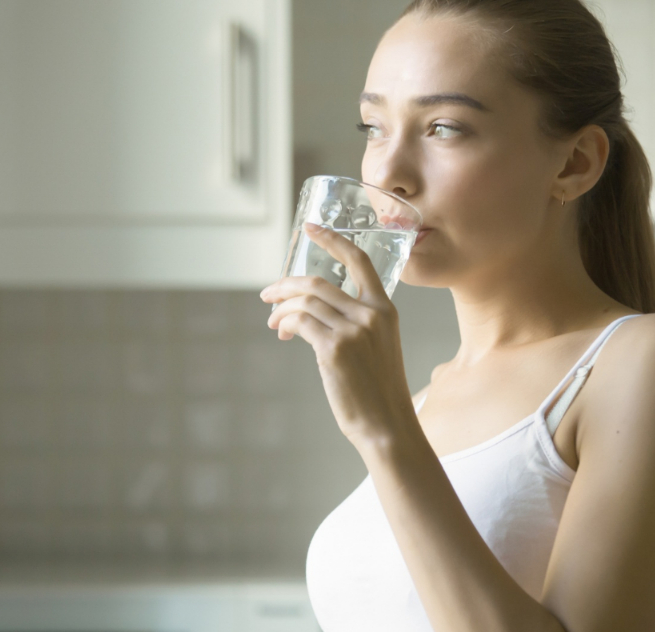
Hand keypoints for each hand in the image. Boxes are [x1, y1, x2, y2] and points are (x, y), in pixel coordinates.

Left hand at [261, 222, 415, 446]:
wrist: (387, 426)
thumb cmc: (378, 392)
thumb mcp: (377, 347)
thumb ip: (353, 324)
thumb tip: (310, 316)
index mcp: (385, 310)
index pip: (359, 261)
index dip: (332, 240)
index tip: (311, 228)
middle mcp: (371, 314)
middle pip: (317, 282)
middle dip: (286, 285)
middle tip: (267, 294)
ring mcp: (353, 330)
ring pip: (305, 301)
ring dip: (281, 309)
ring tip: (273, 323)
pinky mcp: (335, 349)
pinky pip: (299, 322)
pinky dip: (285, 323)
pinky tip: (283, 333)